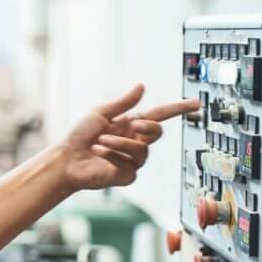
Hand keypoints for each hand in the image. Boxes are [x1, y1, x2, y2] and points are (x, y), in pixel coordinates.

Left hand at [61, 84, 199, 191]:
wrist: (66, 159)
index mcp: (131, 124)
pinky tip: (99, 153)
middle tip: (133, 124)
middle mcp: (135, 141)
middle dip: (147, 127)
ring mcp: (132, 160)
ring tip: (100, 142)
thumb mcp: (100, 113)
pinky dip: (112, 156)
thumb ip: (122, 103)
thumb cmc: (80, 136)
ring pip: (142, 150)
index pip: (160, 115)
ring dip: (120, 144)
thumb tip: (141, 86)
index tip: (196, 103)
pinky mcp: (127, 175)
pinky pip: (130, 165)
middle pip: (157, 132)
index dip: (178, 109)